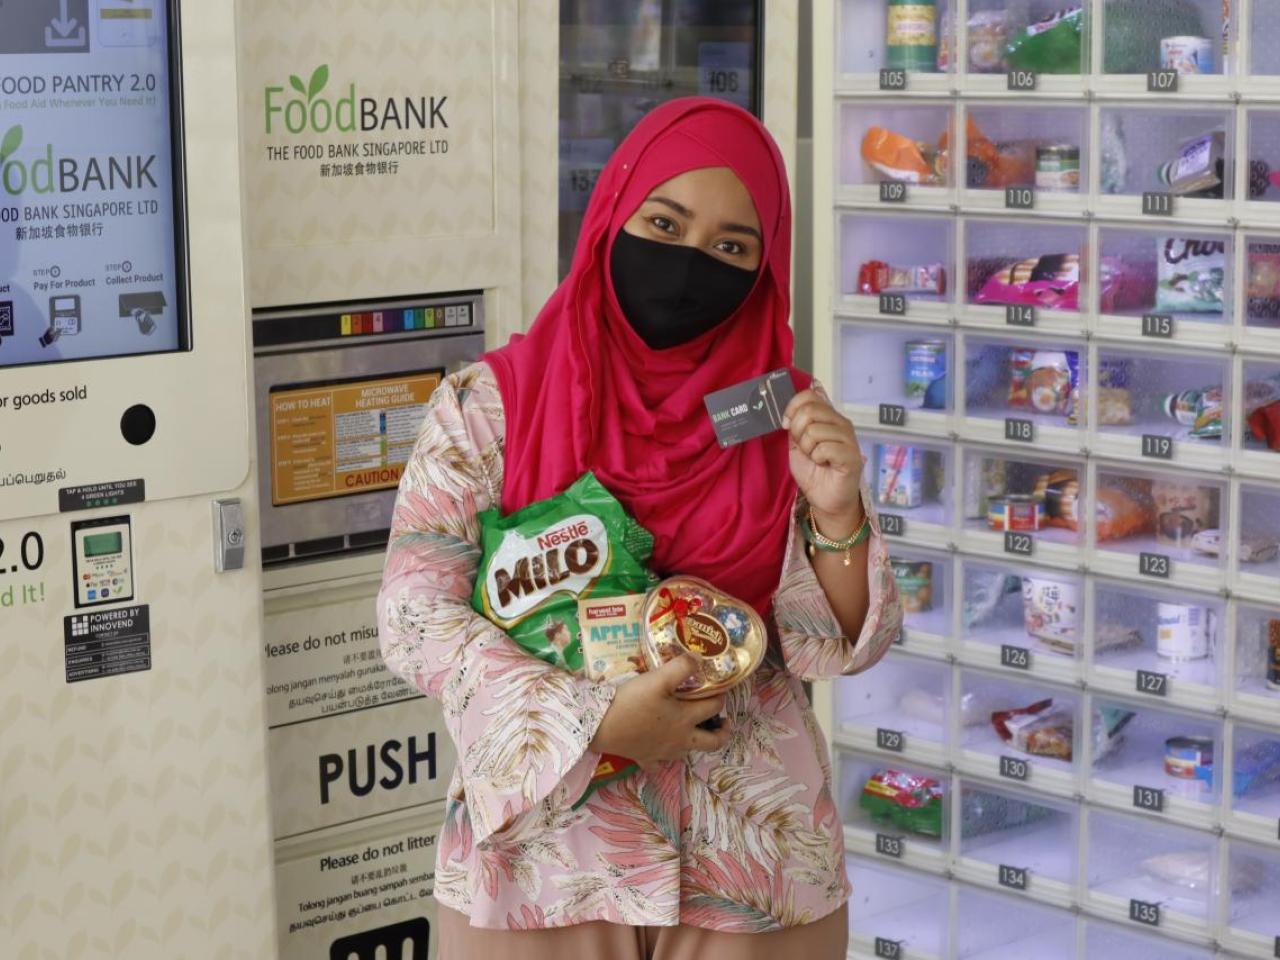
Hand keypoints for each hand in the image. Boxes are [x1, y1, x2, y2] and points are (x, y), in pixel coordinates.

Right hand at [589, 654, 730, 769]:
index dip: (721, 697)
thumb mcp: (658, 679)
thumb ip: (681, 667)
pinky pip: (658, 764)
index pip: (714, 708)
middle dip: (722, 732)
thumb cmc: (631, 702)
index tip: (720, 689)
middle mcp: (680, 740)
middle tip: (723, 721)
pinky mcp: (645, 759)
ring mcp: (663, 753)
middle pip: (712, 743)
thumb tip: (698, 658)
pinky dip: (663, 759)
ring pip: (688, 753)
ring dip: (695, 742)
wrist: (601, 725)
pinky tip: (661, 750)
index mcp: (686, 719)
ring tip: (692, 729)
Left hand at [784, 386, 865, 536]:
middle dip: (797, 431)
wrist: (826, 499)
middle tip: (804, 448)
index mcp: (828, 417)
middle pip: (810, 410)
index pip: (809, 395)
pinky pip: (824, 448)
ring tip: (816, 458)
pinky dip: (817, 458)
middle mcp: (841, 423)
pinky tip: (824, 464)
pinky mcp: (852, 455)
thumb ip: (796, 424)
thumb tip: (794, 406)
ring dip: (807, 449)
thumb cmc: (813, 472)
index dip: (792, 407)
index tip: (787, 425)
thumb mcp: (796, 444)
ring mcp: (849, 438)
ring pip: (814, 430)